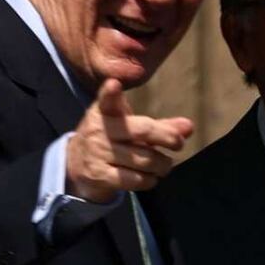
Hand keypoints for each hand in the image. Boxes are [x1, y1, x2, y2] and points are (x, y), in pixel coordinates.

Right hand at [65, 79, 193, 202]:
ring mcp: (97, 154)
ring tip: (164, 165)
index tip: (114, 84)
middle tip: (178, 144)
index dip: (110, 93)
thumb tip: (189, 126)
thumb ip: (161, 126)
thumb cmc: (111, 138)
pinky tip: (151, 177)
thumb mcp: (130, 125)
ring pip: (144, 160)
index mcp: (104, 111)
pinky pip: (135, 180)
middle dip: (167, 137)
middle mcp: (98, 130)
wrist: (75, 164)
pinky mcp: (99, 176)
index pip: (106, 100)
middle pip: (142, 131)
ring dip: (162, 165)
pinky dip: (150, 180)